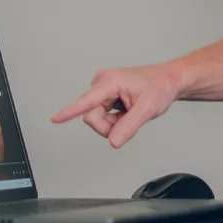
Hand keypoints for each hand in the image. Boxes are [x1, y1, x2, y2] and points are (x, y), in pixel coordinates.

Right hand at [51, 63, 182, 147]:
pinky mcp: (103, 94)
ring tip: (128, 113)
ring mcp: (101, 89)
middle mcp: (101, 82)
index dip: (69, 111)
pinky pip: (101, 115)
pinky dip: (113, 118)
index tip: (55, 119)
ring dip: (111, 122)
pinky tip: (125, 110)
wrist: (167, 81)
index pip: (86, 101)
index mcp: (110, 82)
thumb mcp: (147, 109)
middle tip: (128, 121)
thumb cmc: (159, 88)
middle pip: (91, 116)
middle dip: (108, 125)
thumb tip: (113, 141)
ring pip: (95, 117)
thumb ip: (128, 127)